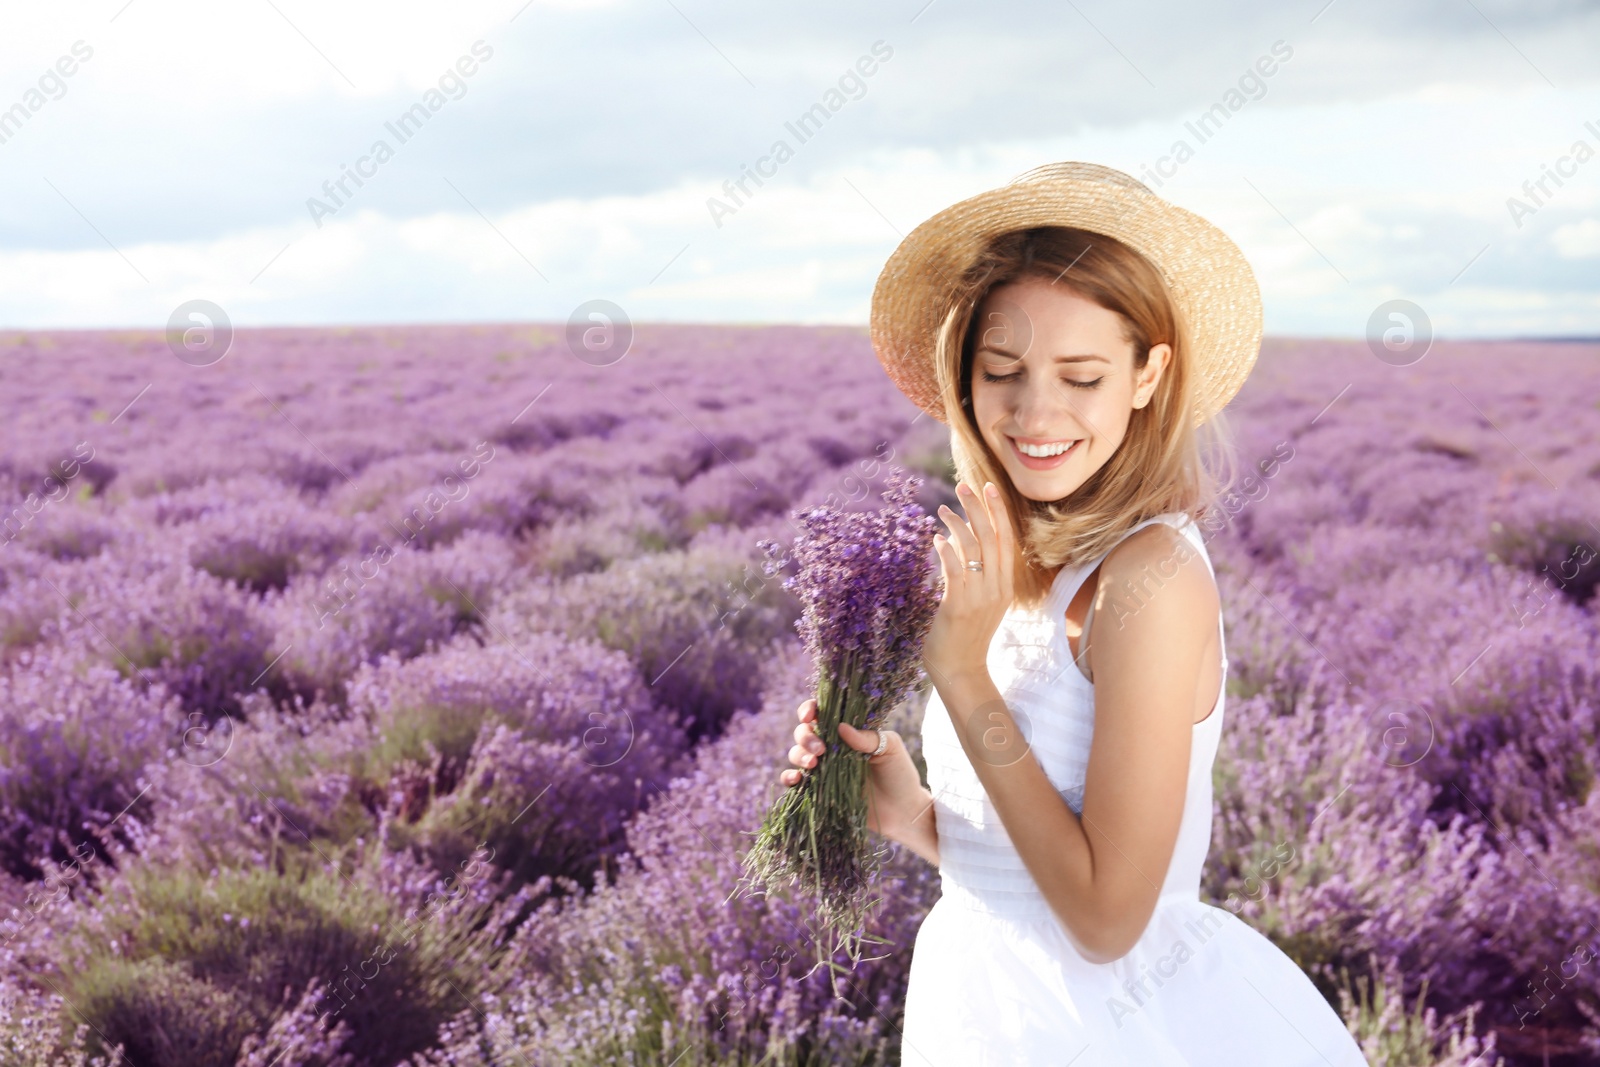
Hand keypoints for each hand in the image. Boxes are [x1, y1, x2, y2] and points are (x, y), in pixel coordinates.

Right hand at [780, 698, 929, 839]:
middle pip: (805, 732)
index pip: (823, 713)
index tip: (811, 715)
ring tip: (814, 764)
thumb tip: (841, 726)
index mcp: (848, 731)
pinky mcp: (818, 790)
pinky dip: (789, 777)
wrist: (902, 811)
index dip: (811, 709)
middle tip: (821, 749)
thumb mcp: (890, 748)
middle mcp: (832, 747)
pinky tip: (797, 778)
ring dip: (799, 754)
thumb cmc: (899, 775)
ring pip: (796, 753)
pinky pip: (794, 780)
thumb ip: (868, 737)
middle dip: (806, 736)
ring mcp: (824, 768)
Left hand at [921, 481, 1015, 684]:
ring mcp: (979, 597)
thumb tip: (960, 542)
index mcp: (1005, 585)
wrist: (961, 670)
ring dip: (957, 525)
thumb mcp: (980, 601)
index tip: (989, 488)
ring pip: (973, 550)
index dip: (998, 512)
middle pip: (991, 538)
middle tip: (964, 485)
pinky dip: (946, 551)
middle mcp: (997, 588)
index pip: (1006, 540)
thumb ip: (976, 574)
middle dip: (978, 508)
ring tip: (942, 510)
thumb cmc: (965, 635)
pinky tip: (936, 538)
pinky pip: (954, 571)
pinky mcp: (959, 606)